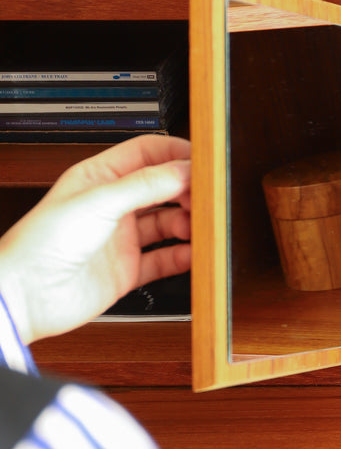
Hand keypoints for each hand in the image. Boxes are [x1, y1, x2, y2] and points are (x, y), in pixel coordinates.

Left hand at [0, 135, 190, 343]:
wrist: (27, 294)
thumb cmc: (42, 243)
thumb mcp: (97, 202)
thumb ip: (144, 185)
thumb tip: (183, 170)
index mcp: (99, 178)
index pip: (147, 153)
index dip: (175, 154)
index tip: (201, 163)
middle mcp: (112, 206)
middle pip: (162, 188)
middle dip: (187, 190)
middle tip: (205, 198)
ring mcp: (121, 238)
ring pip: (168, 223)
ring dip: (188, 224)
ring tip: (199, 227)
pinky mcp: (127, 270)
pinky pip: (164, 259)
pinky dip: (182, 257)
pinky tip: (192, 254)